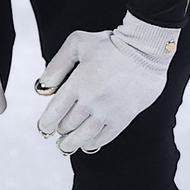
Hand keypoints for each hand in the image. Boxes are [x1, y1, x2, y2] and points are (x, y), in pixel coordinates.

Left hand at [35, 12, 180, 154]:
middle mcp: (90, 100)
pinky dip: (93, 143)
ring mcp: (107, 111)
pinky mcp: (123, 118)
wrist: (145, 49)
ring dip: (71, 143)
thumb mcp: (77, 43)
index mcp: (77, 83)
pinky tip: (88, 143)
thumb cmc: (111, 44)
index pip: (54, 112)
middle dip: (60, 131)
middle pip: (67, 126)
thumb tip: (43, 85)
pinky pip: (104, 138)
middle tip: (58, 133)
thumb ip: (57, 64)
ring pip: (82, 137)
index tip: (45, 126)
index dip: (46, 123)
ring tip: (66, 145)